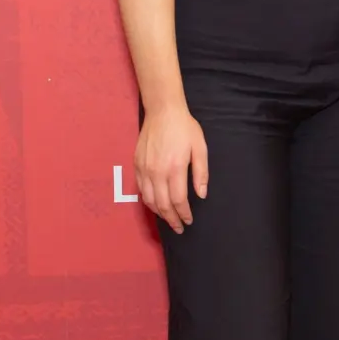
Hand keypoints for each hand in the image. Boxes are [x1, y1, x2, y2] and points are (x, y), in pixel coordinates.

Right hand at [135, 105, 208, 232]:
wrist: (162, 111)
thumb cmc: (185, 128)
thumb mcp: (200, 148)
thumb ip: (201, 173)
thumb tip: (201, 195)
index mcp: (175, 168)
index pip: (178, 200)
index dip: (183, 214)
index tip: (188, 221)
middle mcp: (157, 172)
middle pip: (162, 204)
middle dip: (171, 219)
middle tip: (179, 228)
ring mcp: (145, 169)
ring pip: (149, 200)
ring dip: (159, 213)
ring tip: (169, 219)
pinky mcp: (137, 165)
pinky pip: (141, 189)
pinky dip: (149, 201)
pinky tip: (156, 204)